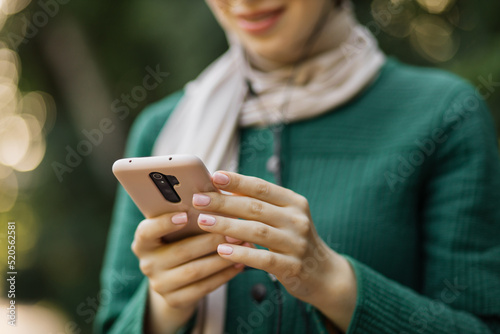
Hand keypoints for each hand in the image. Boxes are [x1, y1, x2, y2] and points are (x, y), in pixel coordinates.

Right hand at [131, 212, 244, 333]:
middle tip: (234, 231)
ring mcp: (159, 284)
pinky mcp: (174, 300)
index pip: (147, 231)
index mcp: (144, 241)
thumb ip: (190, 214)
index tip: (184, 214)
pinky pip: (203, 288)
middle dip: (210, 240)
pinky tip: (238, 264)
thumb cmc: (181, 242)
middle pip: (181, 251)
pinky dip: (223, 275)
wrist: (174, 280)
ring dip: (221, 258)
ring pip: (195, 271)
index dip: (164, 223)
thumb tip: (216, 190)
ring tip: (241, 245)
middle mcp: (147, 263)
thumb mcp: (178, 229)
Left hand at [193, 172, 357, 330]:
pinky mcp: (293, 267)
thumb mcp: (284, 217)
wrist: (324, 273)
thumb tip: (223, 187)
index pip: (262, 187)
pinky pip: (263, 259)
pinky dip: (242, 254)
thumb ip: (260, 203)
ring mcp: (296, 244)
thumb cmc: (294, 239)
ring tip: (203, 222)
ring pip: (256, 231)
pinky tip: (222, 251)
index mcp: (294, 202)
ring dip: (227, 226)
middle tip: (198, 200)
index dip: (238, 181)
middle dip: (224, 202)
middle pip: (255, 207)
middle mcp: (297, 220)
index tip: (214, 176)